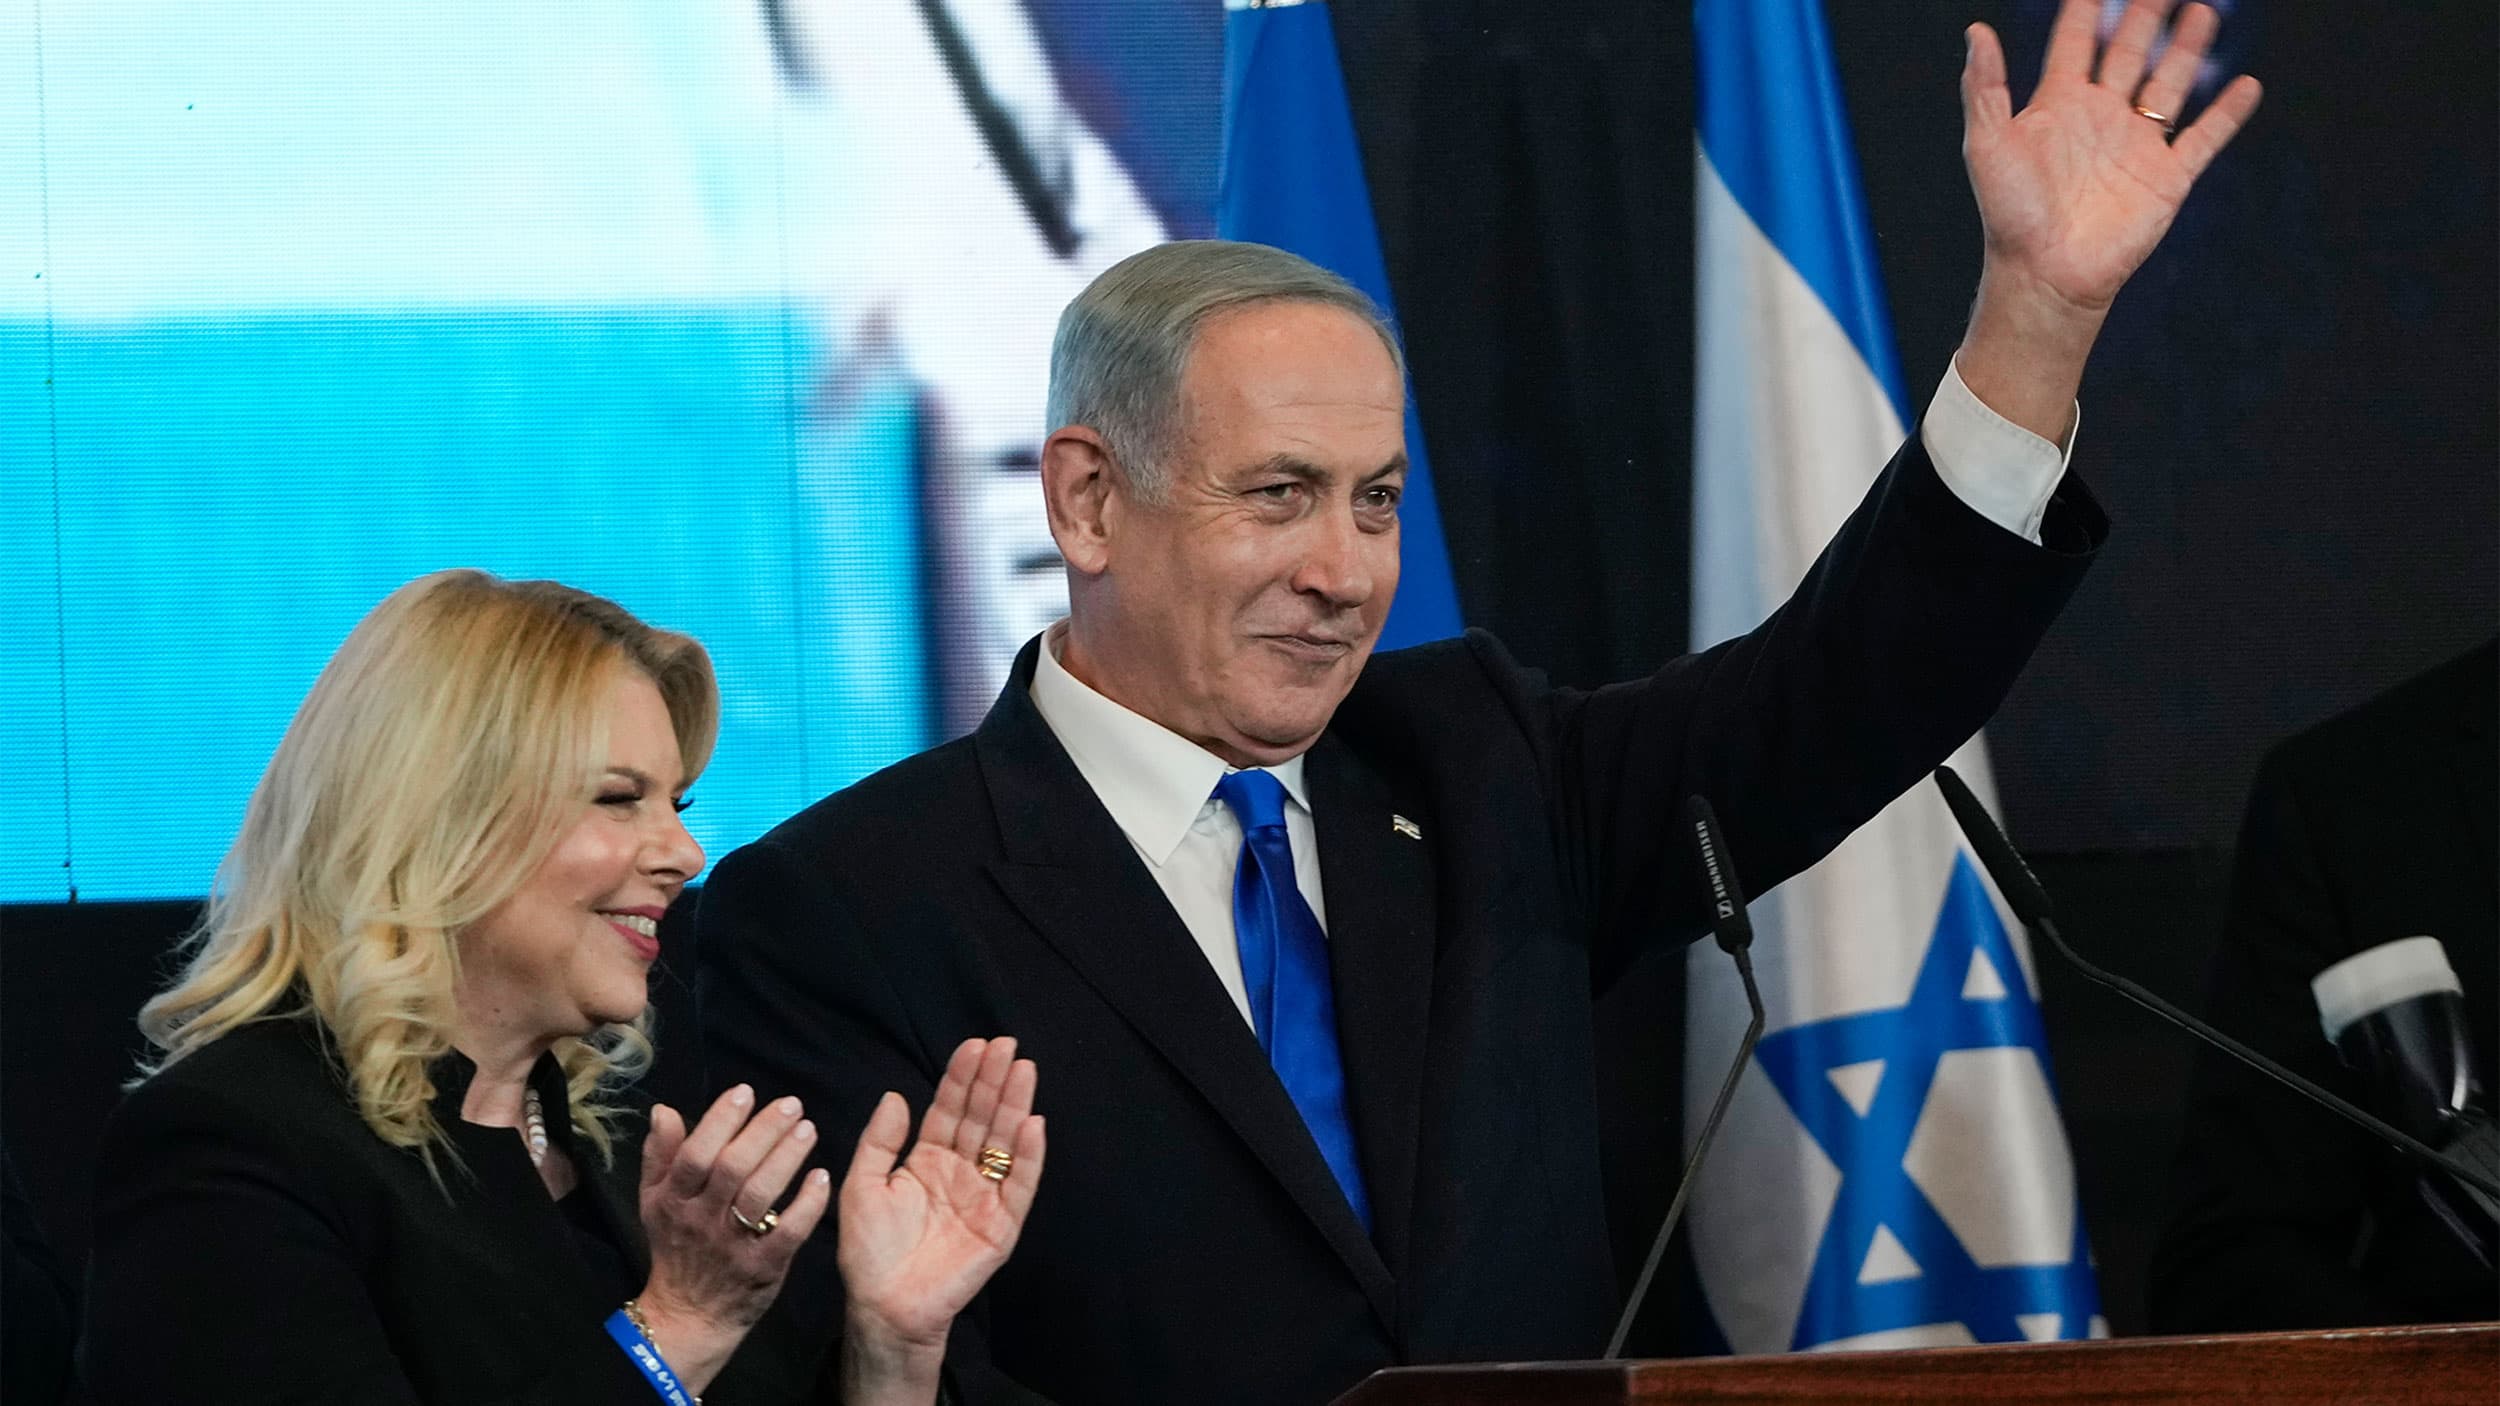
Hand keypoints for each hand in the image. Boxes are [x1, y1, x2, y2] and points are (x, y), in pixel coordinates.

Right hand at [635, 1085, 833, 1392]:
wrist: (690, 1314)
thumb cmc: (676, 1245)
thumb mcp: (655, 1201)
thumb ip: (660, 1155)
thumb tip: (663, 1110)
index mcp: (675, 1199)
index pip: (695, 1154)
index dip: (720, 1121)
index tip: (746, 1092)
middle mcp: (702, 1219)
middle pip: (731, 1169)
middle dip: (763, 1132)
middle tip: (792, 1105)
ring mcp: (733, 1245)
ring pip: (759, 1196)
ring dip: (786, 1159)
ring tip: (808, 1130)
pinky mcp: (763, 1267)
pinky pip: (787, 1233)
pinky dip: (806, 1205)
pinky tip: (822, 1178)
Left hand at [837, 1038, 1044, 1401]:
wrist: (884, 1307)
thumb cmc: (869, 1252)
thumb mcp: (862, 1186)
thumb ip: (880, 1141)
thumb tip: (896, 1095)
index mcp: (928, 1160)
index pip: (949, 1110)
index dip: (962, 1078)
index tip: (974, 1045)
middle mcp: (960, 1173)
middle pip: (981, 1118)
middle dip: (994, 1081)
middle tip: (1006, 1045)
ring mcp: (984, 1197)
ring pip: (1003, 1143)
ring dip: (1015, 1106)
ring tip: (1024, 1069)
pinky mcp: (1001, 1226)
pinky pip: (1019, 1186)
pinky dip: (1029, 1156)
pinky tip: (1033, 1124)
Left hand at [1956, 0, 2261, 435]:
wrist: (2045, 273)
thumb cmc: (2009, 213)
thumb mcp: (1987, 144)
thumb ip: (1986, 87)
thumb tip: (1976, 30)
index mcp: (2057, 106)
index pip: (2074, 44)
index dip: (2084, 10)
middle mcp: (2100, 119)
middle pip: (2128, 53)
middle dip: (2145, 16)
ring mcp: (2137, 145)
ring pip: (2169, 84)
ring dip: (2187, 49)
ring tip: (2203, 11)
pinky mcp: (2167, 177)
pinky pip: (2204, 138)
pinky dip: (2228, 113)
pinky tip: (2248, 85)